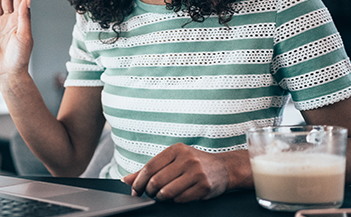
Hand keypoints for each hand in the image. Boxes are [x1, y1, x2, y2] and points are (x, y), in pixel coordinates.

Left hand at [122, 143, 242, 202]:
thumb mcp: (172, 160)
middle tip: (149, 194)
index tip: (135, 190)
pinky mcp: (204, 187)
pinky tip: (175, 197)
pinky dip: (173, 201)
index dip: (138, 181)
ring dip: (160, 198)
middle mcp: (187, 159)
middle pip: (156, 181)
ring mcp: (197, 173)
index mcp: (176, 149)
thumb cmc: (194, 163)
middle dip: (148, 191)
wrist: (224, 168)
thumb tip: (126, 179)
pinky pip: (180, 199)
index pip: (149, 167)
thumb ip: (149, 169)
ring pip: (167, 192)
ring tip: (160, 196)